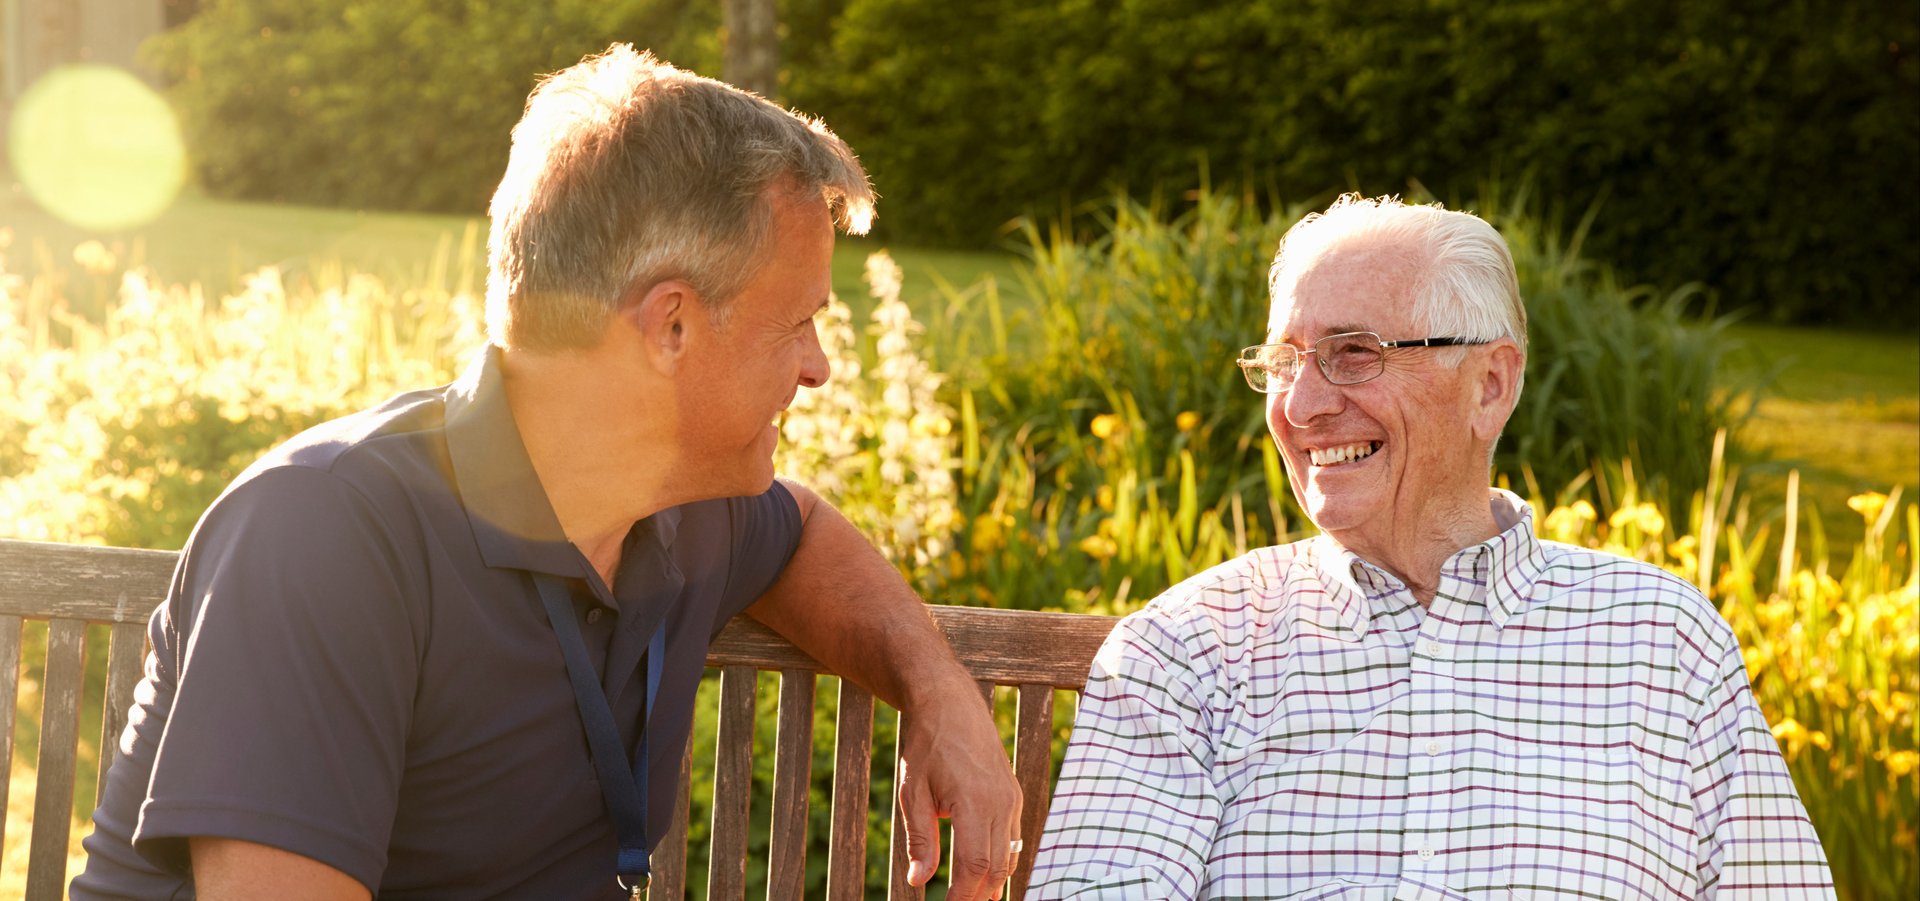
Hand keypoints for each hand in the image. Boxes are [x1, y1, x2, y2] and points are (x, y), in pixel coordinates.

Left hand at [896, 681, 1022, 900]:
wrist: (950, 703)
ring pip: (1008, 856)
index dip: (962, 896)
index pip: (974, 865)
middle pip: (995, 868)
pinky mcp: (1012, 794)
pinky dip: (1000, 862)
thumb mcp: (912, 792)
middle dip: (976, 895)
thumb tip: (918, 881)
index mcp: (973, 802)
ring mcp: (1010, 797)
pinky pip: (1012, 838)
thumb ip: (919, 839)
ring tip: (972, 900)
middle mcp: (1000, 802)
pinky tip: (986, 876)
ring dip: (991, 883)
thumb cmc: (926, 746)